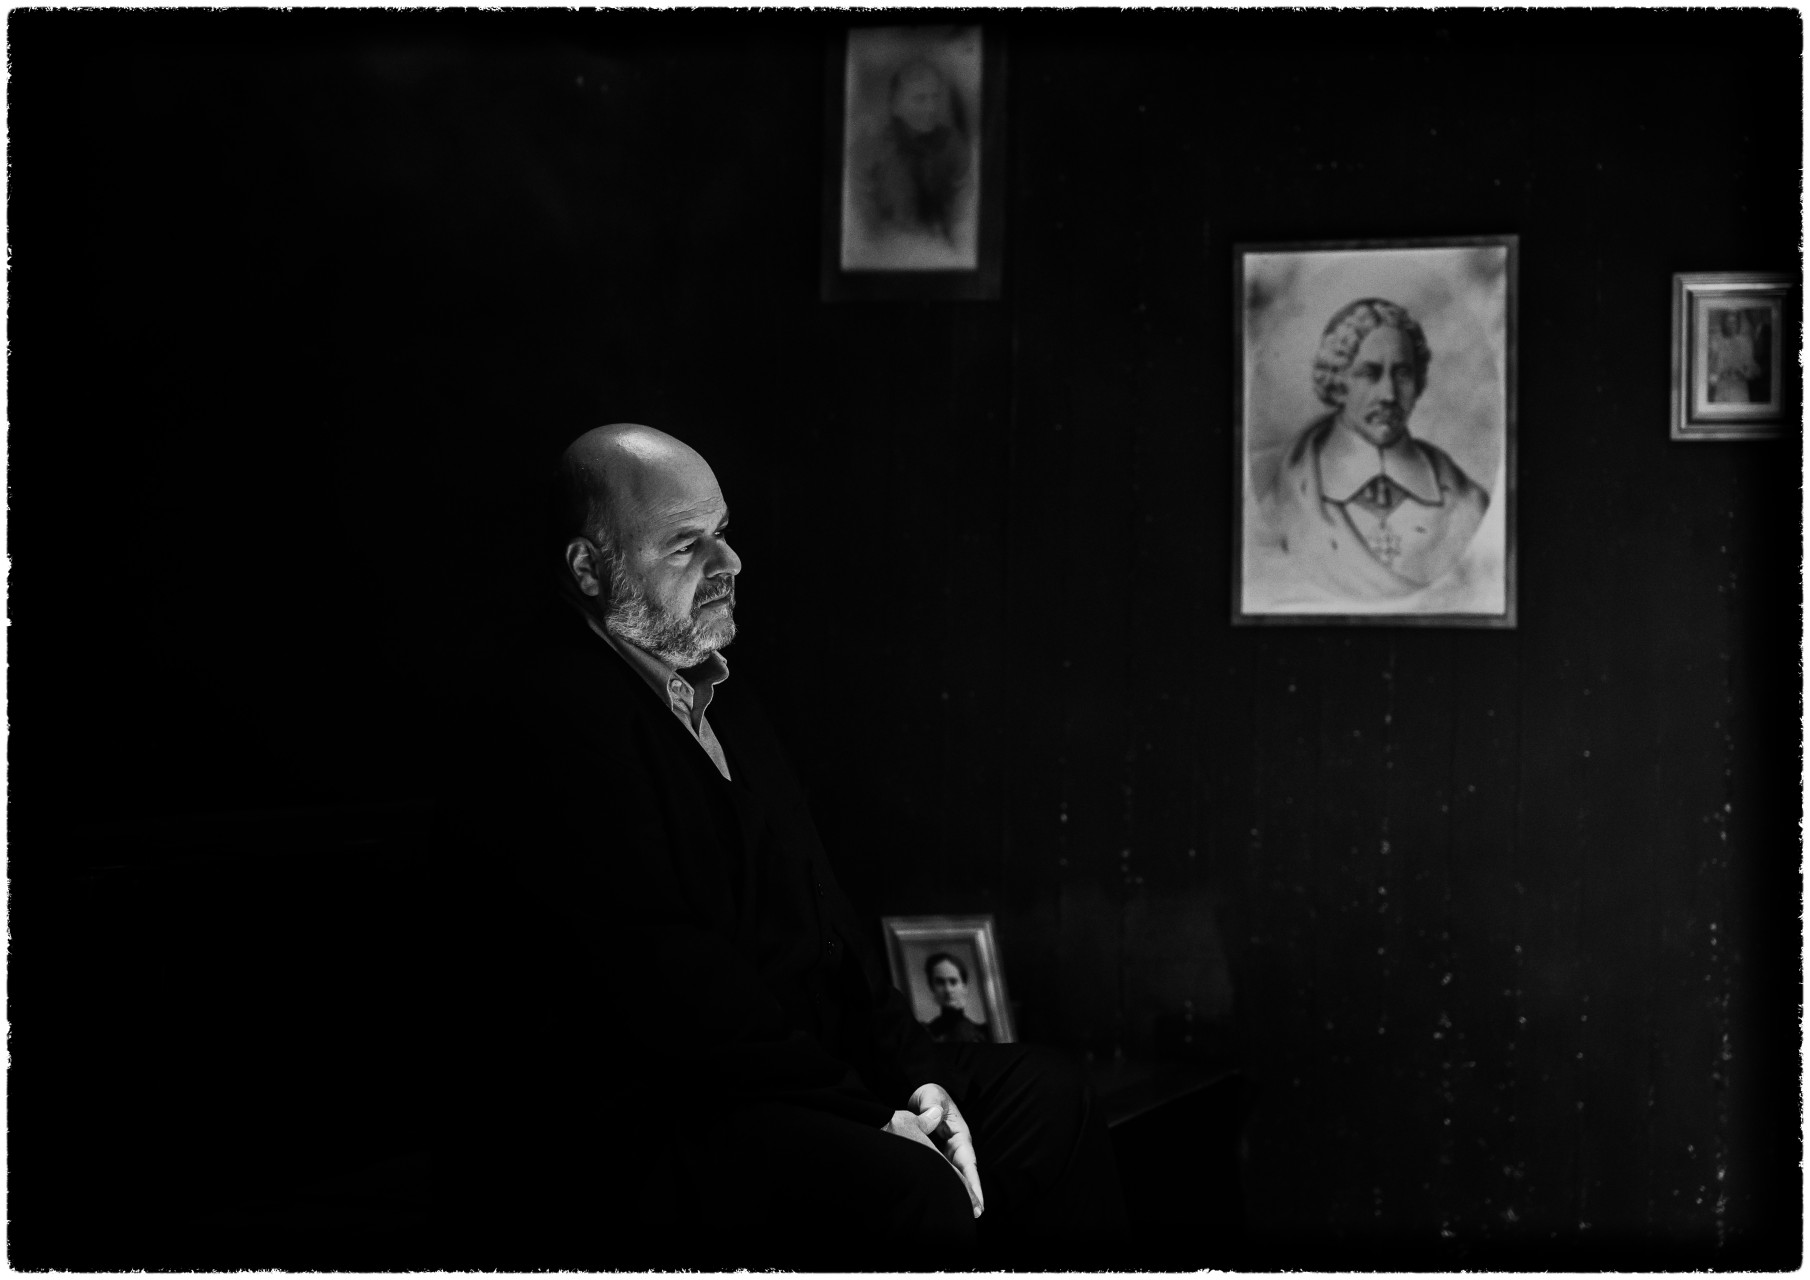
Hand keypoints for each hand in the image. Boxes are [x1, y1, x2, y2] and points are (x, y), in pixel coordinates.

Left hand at [908, 1082, 983, 1217]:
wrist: (923, 1098)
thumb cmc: (930, 1096)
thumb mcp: (931, 1094)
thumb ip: (932, 1104)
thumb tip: (934, 1115)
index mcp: (960, 1134)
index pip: (968, 1161)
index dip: (972, 1181)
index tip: (977, 1200)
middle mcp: (958, 1146)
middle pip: (965, 1173)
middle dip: (971, 1194)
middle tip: (975, 1214)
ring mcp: (949, 1153)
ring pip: (956, 1175)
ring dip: (960, 1192)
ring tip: (964, 1214)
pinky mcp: (940, 1156)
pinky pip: (945, 1172)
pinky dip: (947, 1186)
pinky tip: (944, 1200)